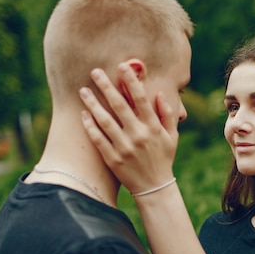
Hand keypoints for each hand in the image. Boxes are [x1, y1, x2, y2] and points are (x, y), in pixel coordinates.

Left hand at [79, 63, 177, 194]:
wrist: (154, 187)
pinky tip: (83, 114)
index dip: (131, 82)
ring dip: (93, 104)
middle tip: (95, 71)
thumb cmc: (163, 159)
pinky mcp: (113, 159)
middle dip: (107, 87)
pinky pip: (98, 139)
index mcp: (153, 128)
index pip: (141, 99)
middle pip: (120, 106)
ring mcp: (124, 148)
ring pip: (105, 121)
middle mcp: (139, 136)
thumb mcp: (172, 137)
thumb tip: (160, 94)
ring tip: (83, 90)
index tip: (122, 66)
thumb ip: (167, 115)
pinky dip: (90, 126)